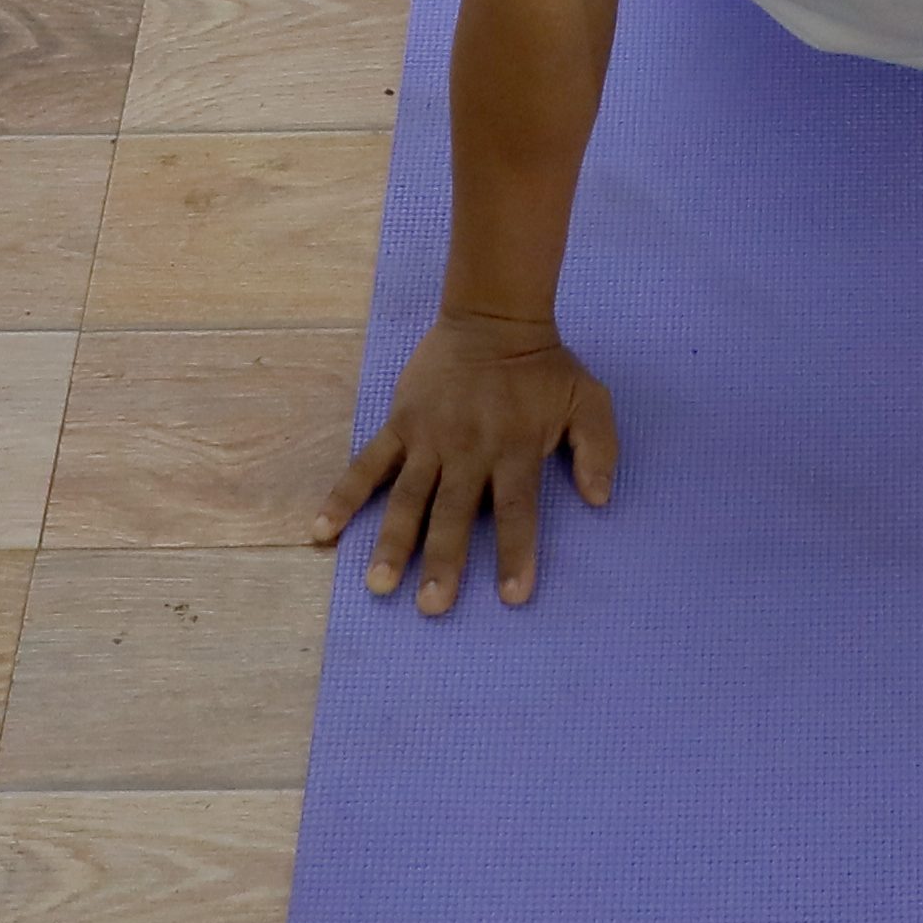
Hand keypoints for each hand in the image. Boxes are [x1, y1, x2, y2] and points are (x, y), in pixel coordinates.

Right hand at [318, 312, 617, 611]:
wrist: (493, 317)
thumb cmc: (544, 367)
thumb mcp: (588, 400)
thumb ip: (598, 449)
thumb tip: (600, 500)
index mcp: (515, 448)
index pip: (516, 509)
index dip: (515, 551)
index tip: (511, 595)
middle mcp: (469, 450)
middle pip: (453, 512)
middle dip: (443, 560)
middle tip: (432, 605)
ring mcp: (429, 438)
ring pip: (408, 497)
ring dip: (393, 541)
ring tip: (379, 583)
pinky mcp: (400, 424)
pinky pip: (368, 464)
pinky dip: (344, 496)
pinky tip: (322, 530)